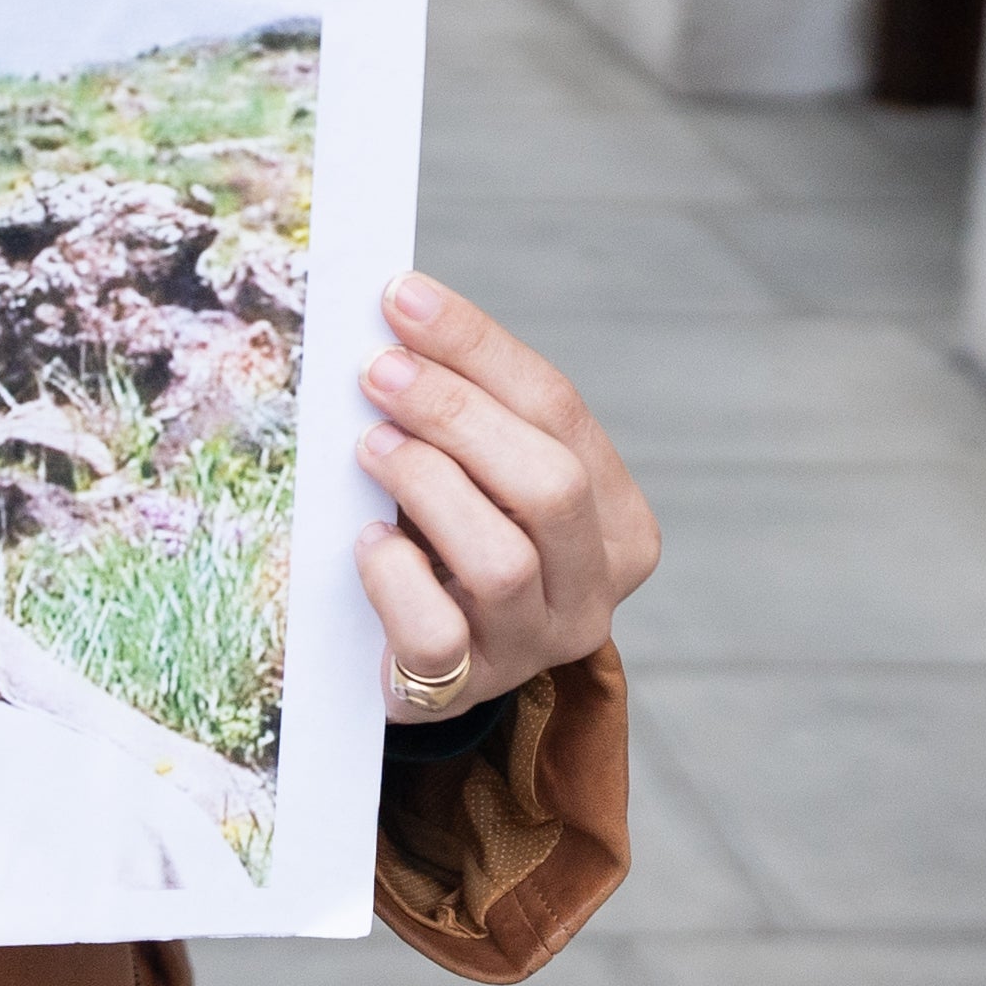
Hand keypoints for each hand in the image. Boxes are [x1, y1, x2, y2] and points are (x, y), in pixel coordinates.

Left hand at [354, 271, 657, 721]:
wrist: (418, 659)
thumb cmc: (445, 538)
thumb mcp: (474, 470)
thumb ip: (460, 409)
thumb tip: (397, 319)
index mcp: (618, 520)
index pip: (560, 410)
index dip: (478, 346)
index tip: (402, 297)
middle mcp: (593, 589)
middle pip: (550, 483)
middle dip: (457, 413)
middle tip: (378, 371)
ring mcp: (534, 645)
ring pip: (503, 559)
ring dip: (428, 485)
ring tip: (369, 447)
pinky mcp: (466, 687)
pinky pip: (437, 633)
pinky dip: (396, 577)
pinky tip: (367, 541)